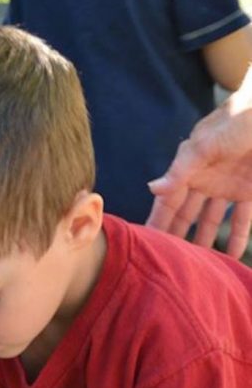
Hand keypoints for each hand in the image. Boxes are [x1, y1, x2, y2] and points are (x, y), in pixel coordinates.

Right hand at [146, 81, 251, 258]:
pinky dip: (239, 237)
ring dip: (205, 241)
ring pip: (212, 221)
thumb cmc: (236, 120)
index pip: (169, 201)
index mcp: (189, 168)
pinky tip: (233, 257)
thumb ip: (180, 170)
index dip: (158, 220)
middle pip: (187, 214)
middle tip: (166, 262)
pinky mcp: (250, 190)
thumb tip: (152, 188)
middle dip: (176, 236)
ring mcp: (228, 186)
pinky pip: (243, 219)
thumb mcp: (204, 145)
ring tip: (197, 266)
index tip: (146, 242)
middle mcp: (205, 180)